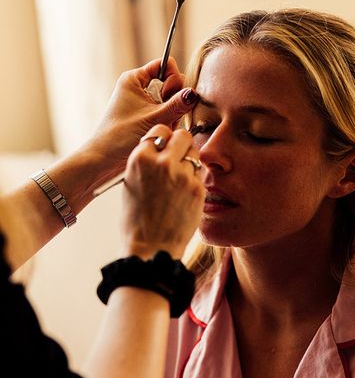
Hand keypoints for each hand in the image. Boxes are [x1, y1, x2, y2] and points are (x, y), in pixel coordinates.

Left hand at [84, 58, 198, 182]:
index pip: (165, 65)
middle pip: (171, 84)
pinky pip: (167, 113)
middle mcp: (139, 87)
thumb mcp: (154, 119)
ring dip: (173, 114)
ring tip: (163, 127)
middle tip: (167, 115)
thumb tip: (194, 93)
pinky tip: (163, 132)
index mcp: (135, 79)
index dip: (173, 79)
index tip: (167, 95)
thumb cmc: (121, 136)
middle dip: (175, 100)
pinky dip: (169, 122)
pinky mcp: (146, 115)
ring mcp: (144, 102)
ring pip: (171, 101)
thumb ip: (177, 105)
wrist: (105, 158)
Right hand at [120, 124, 203, 259]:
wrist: (151, 247)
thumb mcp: (131, 183)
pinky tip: (186, 191)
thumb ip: (146, 162)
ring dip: (190, 160)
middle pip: (182, 135)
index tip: (165, 147)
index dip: (163, 138)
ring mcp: (183, 175)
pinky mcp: (198, 189)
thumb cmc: (137, 218)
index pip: (160, 131)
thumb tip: (159, 148)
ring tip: (182, 175)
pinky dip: (194, 178)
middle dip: (181, 143)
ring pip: (195, 152)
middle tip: (178, 157)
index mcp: (140, 159)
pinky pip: (200, 173)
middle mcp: (162, 163)